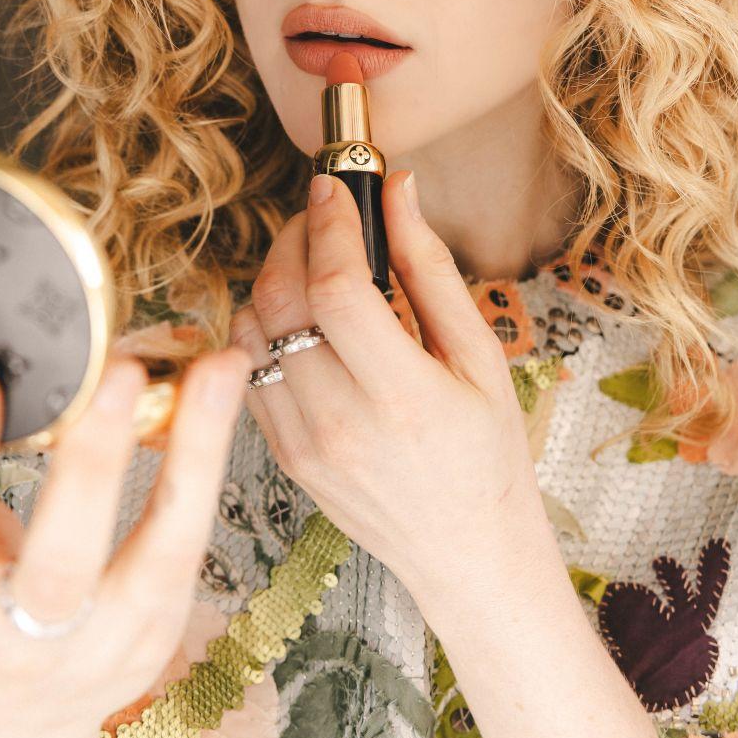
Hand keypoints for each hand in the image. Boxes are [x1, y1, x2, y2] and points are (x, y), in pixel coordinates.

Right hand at [0, 344, 252, 737]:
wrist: (8, 731)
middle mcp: (23, 639)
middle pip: (61, 562)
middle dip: (92, 466)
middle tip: (120, 373)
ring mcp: (104, 642)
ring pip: (157, 553)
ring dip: (192, 456)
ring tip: (215, 371)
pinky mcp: (161, 630)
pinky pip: (193, 541)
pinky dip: (212, 464)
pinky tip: (226, 392)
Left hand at [228, 171, 548, 604]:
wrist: (468, 551)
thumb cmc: (488, 452)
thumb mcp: (481, 357)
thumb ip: (432, 271)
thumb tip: (399, 192)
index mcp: (403, 396)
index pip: (338, 289)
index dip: (329, 224)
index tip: (335, 186)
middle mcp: (341, 423)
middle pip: (281, 303)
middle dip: (293, 239)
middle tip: (320, 215)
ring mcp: (302, 445)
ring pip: (250, 333)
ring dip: (271, 282)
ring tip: (312, 264)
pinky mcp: (282, 457)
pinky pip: (249, 372)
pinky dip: (262, 330)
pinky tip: (302, 319)